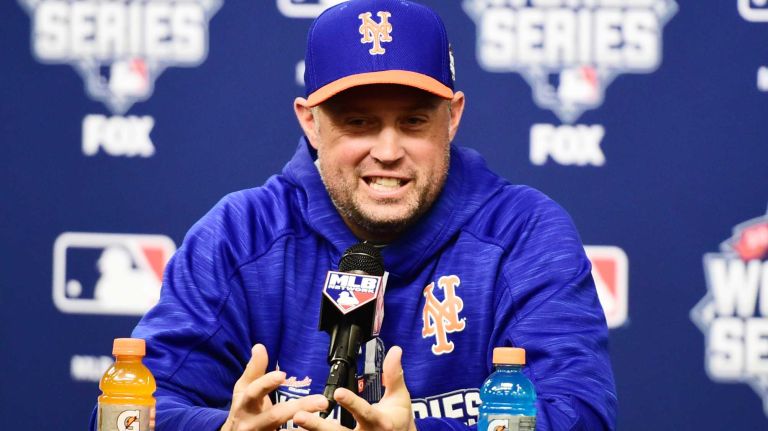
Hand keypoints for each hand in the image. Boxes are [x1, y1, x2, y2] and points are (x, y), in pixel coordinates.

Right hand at [222, 344, 328, 430]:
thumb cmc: (243, 408)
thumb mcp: (243, 389)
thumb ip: (254, 370)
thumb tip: (259, 346)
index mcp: (244, 403)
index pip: (254, 392)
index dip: (266, 383)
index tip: (282, 375)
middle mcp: (251, 422)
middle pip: (275, 416)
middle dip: (298, 408)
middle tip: (321, 401)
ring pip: (281, 429)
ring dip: (305, 422)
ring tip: (323, 414)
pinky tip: (315, 429)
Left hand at [292, 346, 415, 430]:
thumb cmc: (399, 420)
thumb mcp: (399, 397)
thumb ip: (393, 375)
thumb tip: (395, 350)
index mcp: (380, 423)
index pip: (364, 412)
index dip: (351, 403)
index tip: (338, 392)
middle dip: (318, 426)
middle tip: (299, 416)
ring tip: (290, 426)